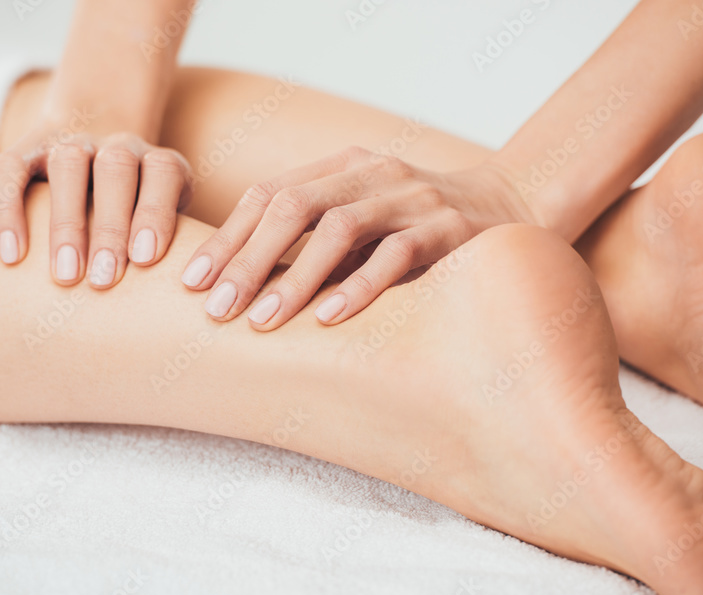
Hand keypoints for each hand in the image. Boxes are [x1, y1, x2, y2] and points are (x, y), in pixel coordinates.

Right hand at [0, 123, 191, 287]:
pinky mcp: (27, 148)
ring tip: (65, 275)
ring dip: (65, 222)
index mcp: (159, 161)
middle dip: (109, 227)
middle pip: (116, 172)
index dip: (155, 212)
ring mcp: (72, 143)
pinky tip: (12, 256)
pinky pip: (11, 172)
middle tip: (103, 279)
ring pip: (68, 168)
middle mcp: (118, 145)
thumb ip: (179, 241)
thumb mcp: (170, 214)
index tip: (145, 258)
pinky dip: (8, 212)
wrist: (97, 132)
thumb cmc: (142, 209)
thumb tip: (190, 289)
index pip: (162, 174)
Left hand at [179, 146, 534, 328]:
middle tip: (215, 308)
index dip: (227, 238)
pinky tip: (329, 318)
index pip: (269, 194)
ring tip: (262, 320)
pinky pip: (397, 256)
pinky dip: (360, 287)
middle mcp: (373, 172)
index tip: (190, 282)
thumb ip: (316, 239)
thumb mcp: (364, 222)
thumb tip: (242, 287)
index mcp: (343, 166)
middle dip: (248, 259)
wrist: (513, 211)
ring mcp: (413, 197)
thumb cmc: (418, 230)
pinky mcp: (450, 229)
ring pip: (340, 228)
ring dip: (295, 277)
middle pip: (293, 207)